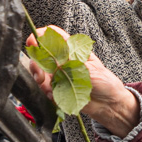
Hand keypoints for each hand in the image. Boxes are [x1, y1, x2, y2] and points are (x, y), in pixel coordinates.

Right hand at [25, 25, 140, 135]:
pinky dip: (47, 91)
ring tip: (46, 84)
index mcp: (72, 50)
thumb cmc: (104, 82)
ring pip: (40, 73)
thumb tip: (55, 55)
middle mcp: (63, 62)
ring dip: (39, 77)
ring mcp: (59, 76)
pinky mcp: (57, 90)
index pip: (53, 37)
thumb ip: (70, 63)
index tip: (32, 40)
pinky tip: (54, 94)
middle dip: (35, 61)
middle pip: (41, 55)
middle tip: (38, 69)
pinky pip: (45, 89)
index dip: (40, 36)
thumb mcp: (89, 68)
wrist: (109, 104)